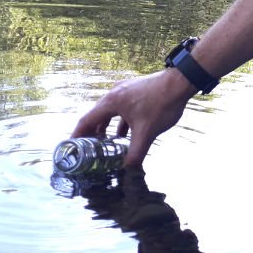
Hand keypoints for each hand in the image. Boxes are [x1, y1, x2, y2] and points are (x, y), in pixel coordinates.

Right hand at [72, 68, 196, 167]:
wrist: (181, 82)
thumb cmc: (162, 104)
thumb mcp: (146, 133)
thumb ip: (135, 153)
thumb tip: (128, 171)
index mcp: (111, 102)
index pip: (87, 120)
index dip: (77, 135)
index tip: (71, 147)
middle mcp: (115, 93)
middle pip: (97, 115)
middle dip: (92, 133)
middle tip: (87, 149)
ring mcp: (126, 90)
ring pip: (110, 111)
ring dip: (107, 127)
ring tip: (106, 143)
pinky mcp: (137, 90)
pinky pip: (122, 108)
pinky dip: (120, 121)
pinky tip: (126, 133)